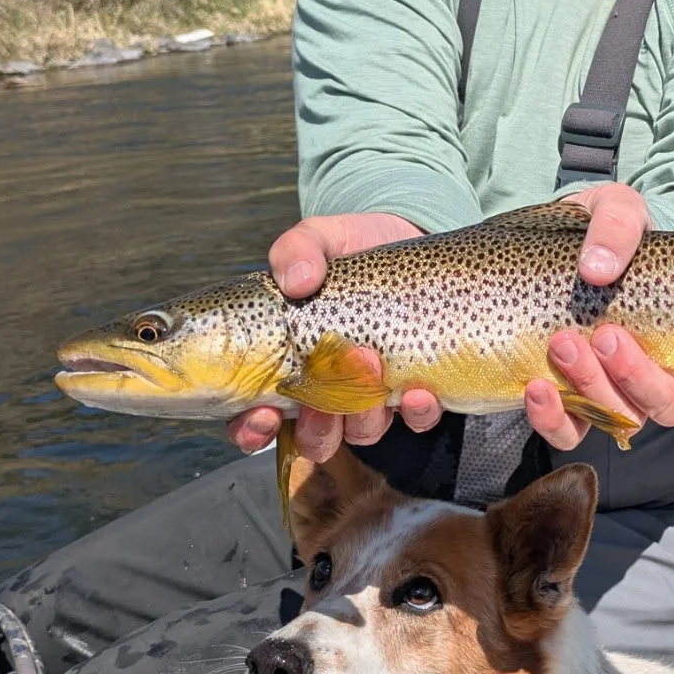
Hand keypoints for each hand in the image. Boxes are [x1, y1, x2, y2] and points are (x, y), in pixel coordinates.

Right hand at [227, 211, 443, 459]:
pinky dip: (418, 413)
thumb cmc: (352, 248)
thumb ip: (297, 249)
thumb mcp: (319, 237)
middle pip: (313, 436)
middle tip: (325, 391)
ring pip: (362, 432)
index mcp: (288, 363)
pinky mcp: (417, 387)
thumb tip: (297, 280)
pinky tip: (420, 392)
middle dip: (318, 425)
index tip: (263, 415)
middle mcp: (328, 389)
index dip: (253, 429)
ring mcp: (373, 393)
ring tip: (371, 362)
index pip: (257, 417)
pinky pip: (418, 419)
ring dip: (363, 412)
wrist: (412, 237)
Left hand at [524, 183, 673, 450]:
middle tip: (605, 335)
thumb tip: (599, 269)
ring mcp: (610, 388)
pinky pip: (567, 430)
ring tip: (562, 343)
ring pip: (620, 418)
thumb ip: (617, 225)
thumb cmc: (595, 228)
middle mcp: (654, 370)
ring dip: (594, 389)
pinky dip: (554, 418)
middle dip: (638, 378)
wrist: (543, 243)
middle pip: (667, 404)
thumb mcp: (613, 208)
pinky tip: (538, 388)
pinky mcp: (566, 400)